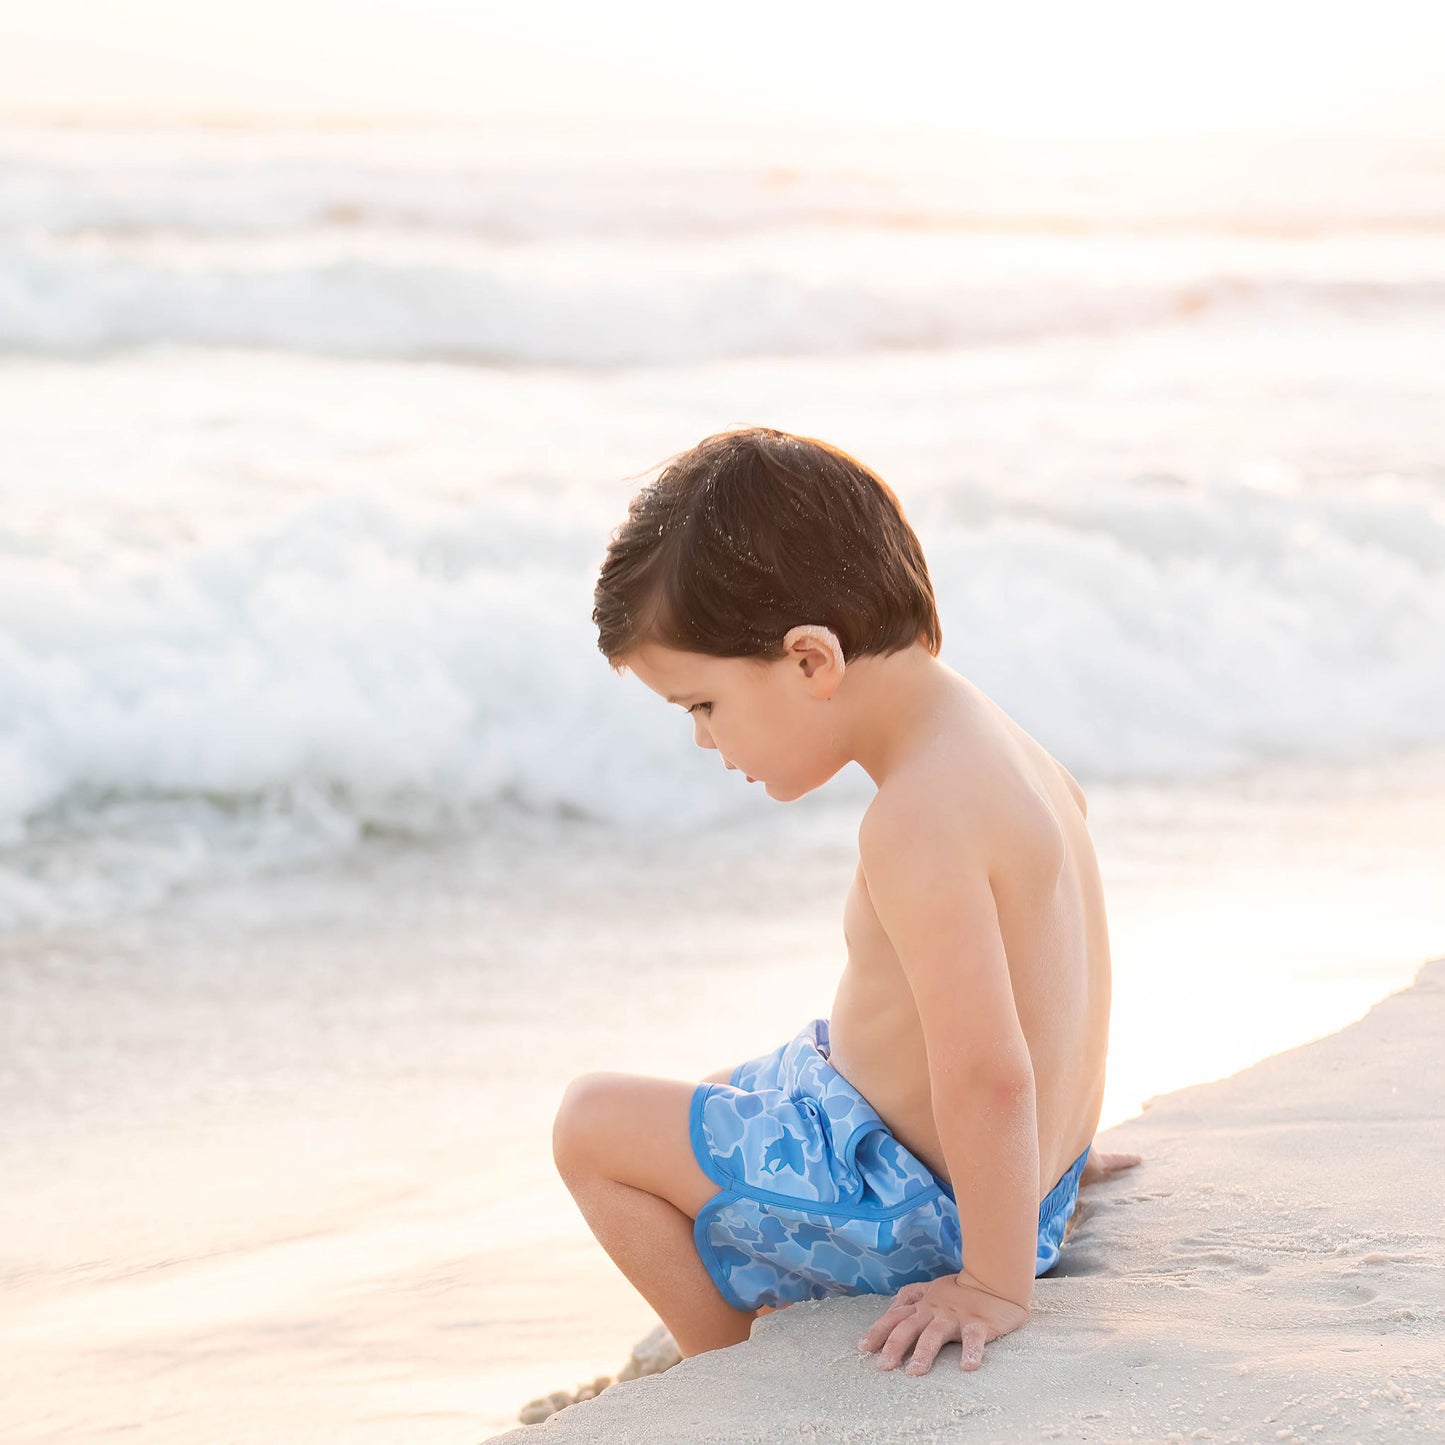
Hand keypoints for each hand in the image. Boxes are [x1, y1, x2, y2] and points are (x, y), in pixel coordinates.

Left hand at [857, 1270, 1029, 1375]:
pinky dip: (972, 1352)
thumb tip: (890, 1307)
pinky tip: (968, 1367)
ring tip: (915, 1372)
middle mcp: (934, 1311)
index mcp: (923, 1305)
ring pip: (935, 1333)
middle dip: (894, 1346)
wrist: (994, 1280)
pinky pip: (974, 1338)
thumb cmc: (960, 1289)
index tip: (863, 1348)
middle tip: (883, 1366)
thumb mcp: (931, 1288)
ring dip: (924, 1352)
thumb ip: (911, 1296)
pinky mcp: (978, 1324)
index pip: (895, 1318)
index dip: (878, 1331)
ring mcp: (955, 1317)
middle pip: (909, 1327)